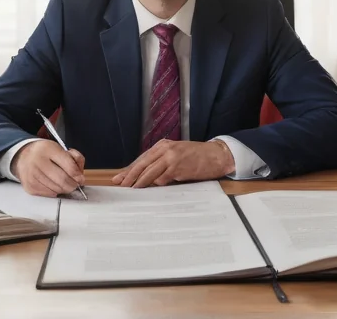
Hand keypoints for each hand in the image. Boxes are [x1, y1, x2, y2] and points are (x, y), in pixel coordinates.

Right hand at [12, 140, 85, 197]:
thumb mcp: (61, 148)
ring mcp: (32, 175)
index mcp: (49, 149)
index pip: (69, 167)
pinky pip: (49, 194)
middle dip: (73, 185)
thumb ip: (75, 158)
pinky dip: (54, 191)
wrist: (23, 156)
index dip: (78, 175)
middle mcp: (38, 161)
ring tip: (63, 183)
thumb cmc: (45, 153)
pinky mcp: (29, 186)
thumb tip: (79, 176)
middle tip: (75, 184)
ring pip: (57, 189)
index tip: (81, 178)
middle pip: (63, 180)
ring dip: (64, 189)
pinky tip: (53, 184)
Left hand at [112, 140, 234, 187]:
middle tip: (120, 185)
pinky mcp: (178, 167)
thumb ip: (162, 163)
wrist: (216, 155)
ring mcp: (171, 158)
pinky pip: (163, 178)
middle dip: (130, 175)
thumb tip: (146, 177)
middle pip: (142, 164)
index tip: (120, 177)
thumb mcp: (176, 154)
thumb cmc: (197, 157)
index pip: (142, 159)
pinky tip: (151, 190)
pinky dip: (156, 184)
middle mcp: (165, 149)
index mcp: (163, 145)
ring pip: (149, 172)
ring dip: (139, 182)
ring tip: (131, 190)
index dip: (130, 169)